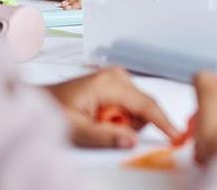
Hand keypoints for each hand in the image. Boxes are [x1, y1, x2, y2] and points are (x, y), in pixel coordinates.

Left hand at [45, 67, 178, 147]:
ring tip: (98, 123)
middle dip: (130, 124)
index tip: (176, 135)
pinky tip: (102, 117)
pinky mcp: (117, 82)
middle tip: (102, 129)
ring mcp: (118, 77)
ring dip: (124, 121)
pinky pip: (131, 105)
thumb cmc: (53, 108)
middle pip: (144, 107)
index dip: (163, 122)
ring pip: (139, 108)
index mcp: (109, 83)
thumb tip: (131, 141)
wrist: (41, 99)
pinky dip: (121, 116)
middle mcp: (118, 75)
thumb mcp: (75, 129)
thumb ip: (104, 136)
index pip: (146, 105)